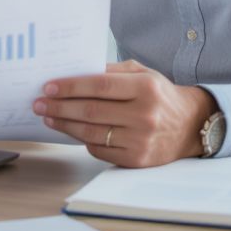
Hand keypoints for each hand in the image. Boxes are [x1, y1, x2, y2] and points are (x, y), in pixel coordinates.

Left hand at [32, 60, 216, 167]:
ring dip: (64, 124)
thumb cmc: (160, 95)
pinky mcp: (137, 160)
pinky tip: (71, 130)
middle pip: (91, 111)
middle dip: (59, 106)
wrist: (191, 126)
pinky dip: (82, 140)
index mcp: (146, 88)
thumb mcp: (143, 74)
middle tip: (39, 103)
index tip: (49, 86)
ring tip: (48, 116)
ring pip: (91, 133)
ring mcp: (141, 140)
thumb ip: (112, 70)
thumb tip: (76, 71)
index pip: (99, 86)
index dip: (70, 87)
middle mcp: (144, 115)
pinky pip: (99, 150)